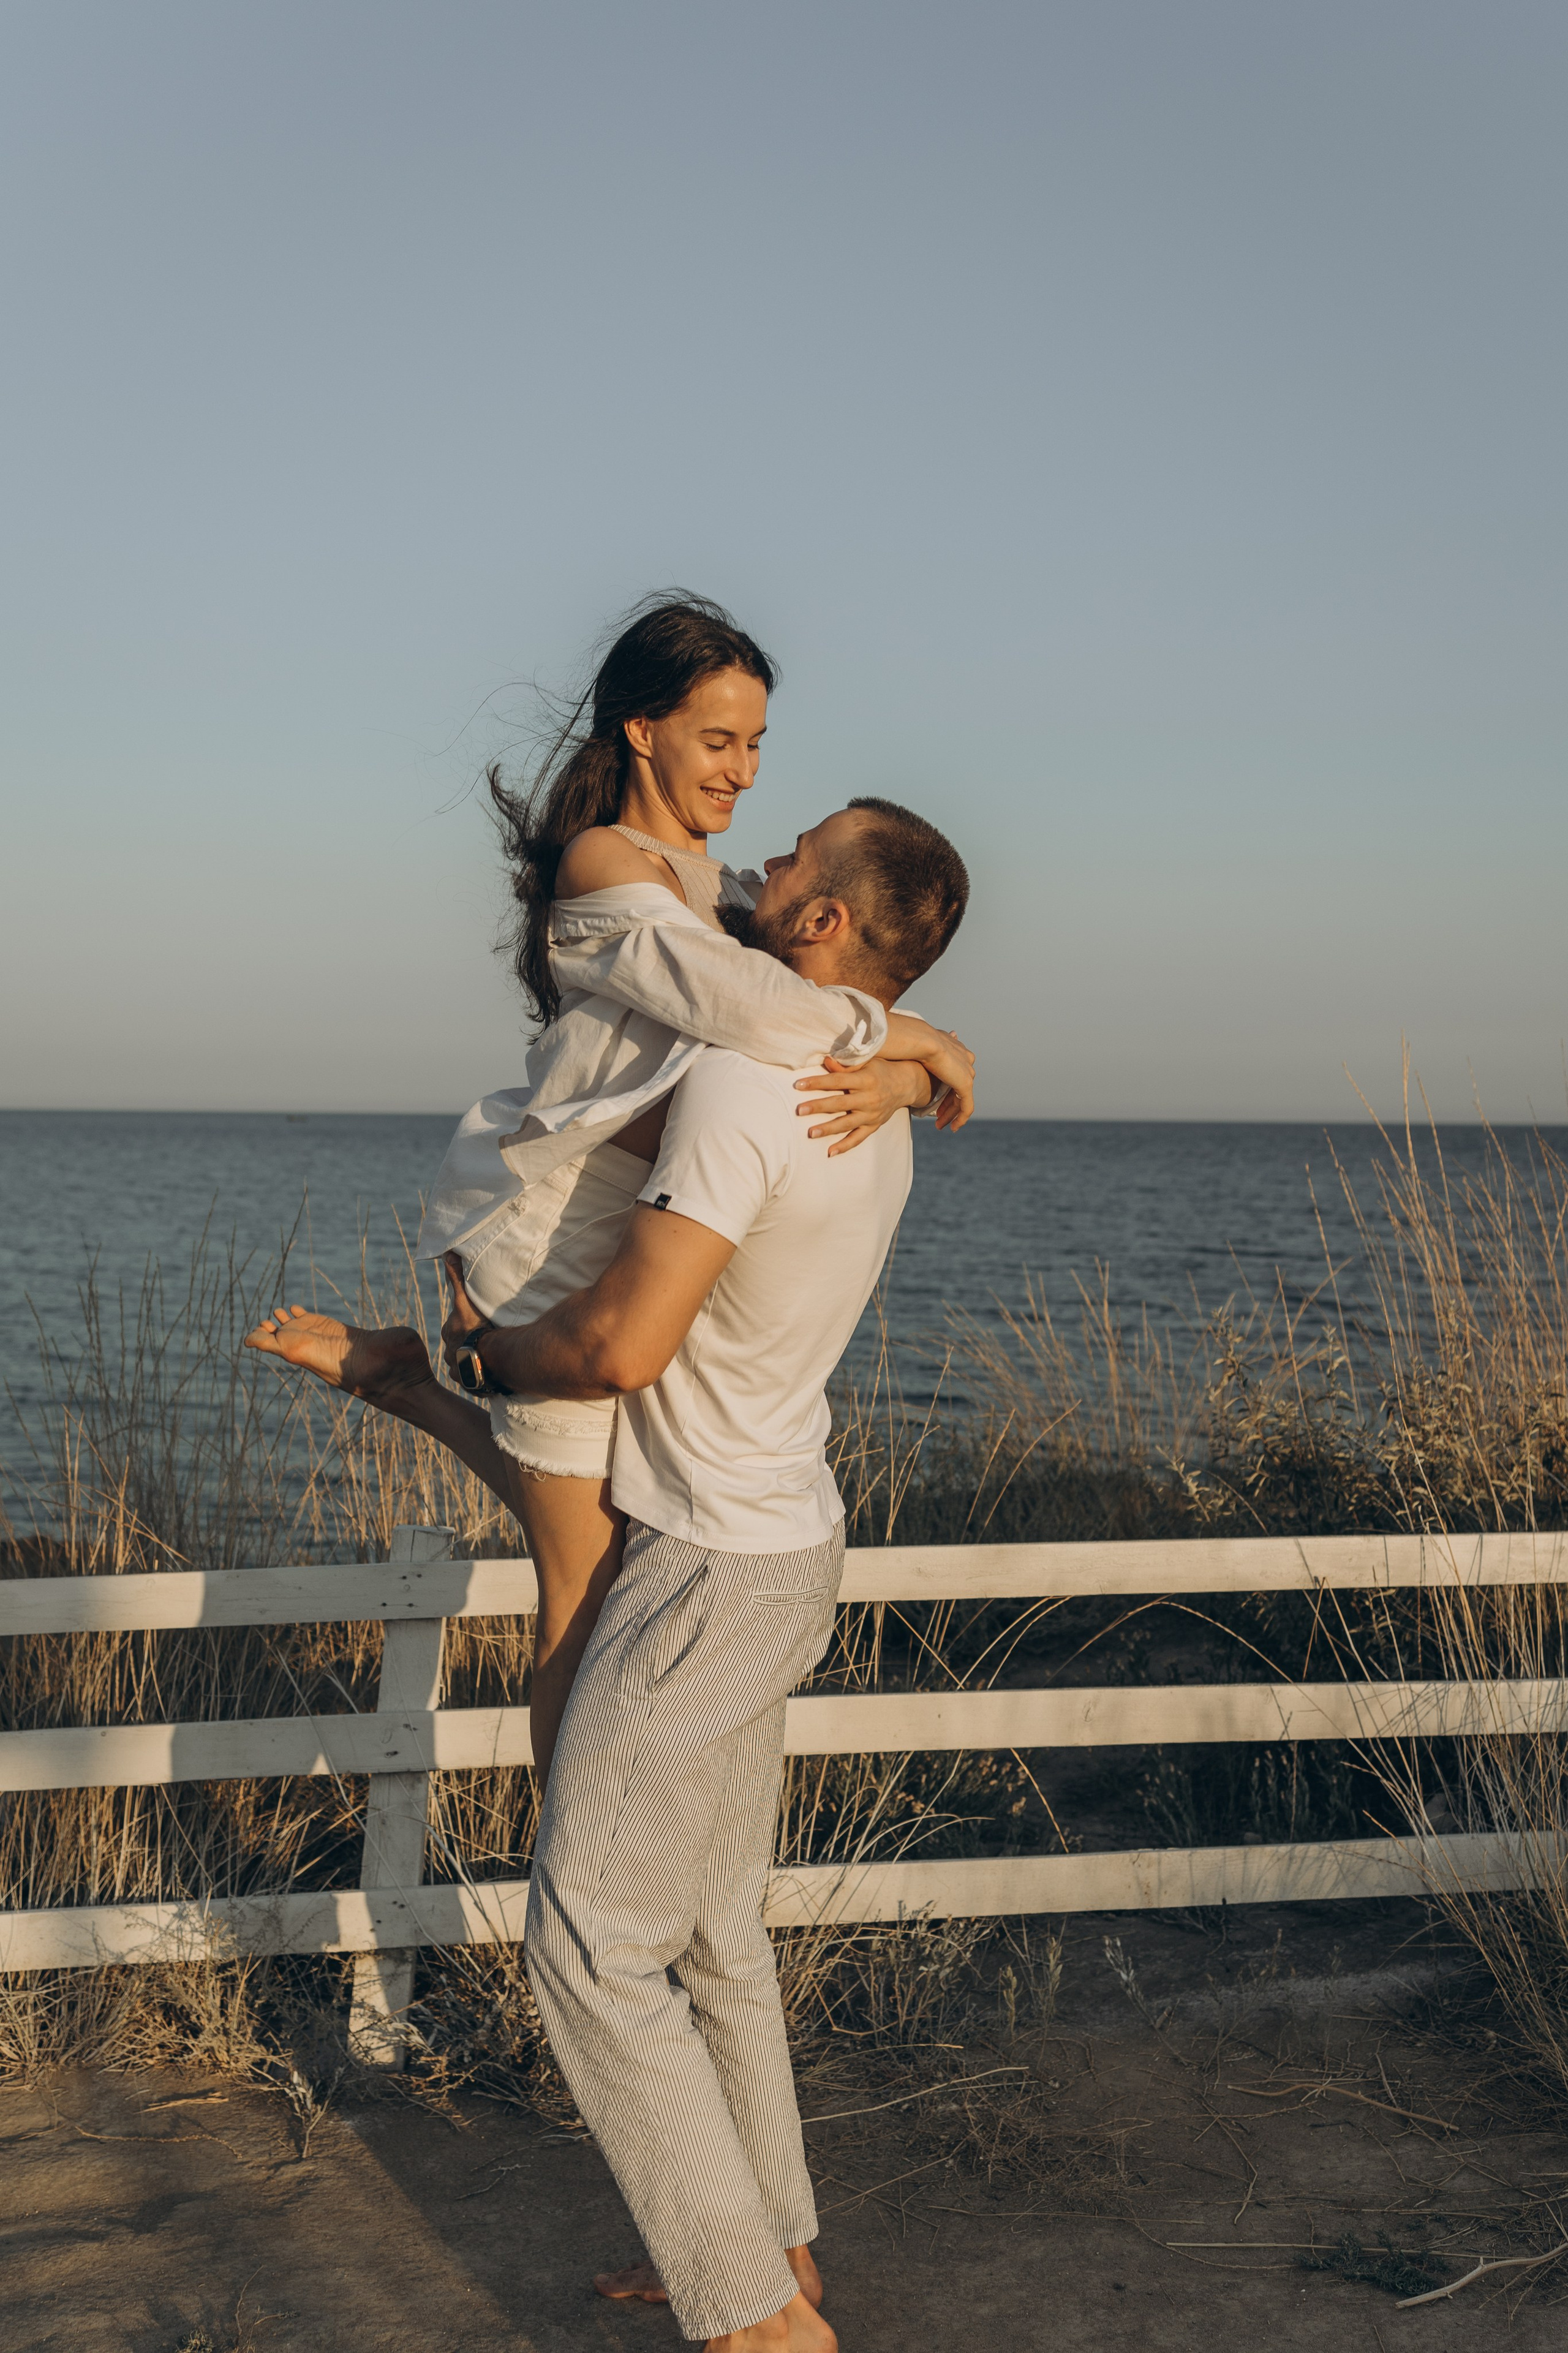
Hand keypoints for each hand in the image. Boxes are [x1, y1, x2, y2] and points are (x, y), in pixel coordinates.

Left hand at [439, 1252, 492, 1381]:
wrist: (488, 1361)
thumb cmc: (477, 1329)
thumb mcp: (465, 1301)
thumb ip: (457, 1278)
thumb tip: (447, 1254)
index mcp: (449, 1332)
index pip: (455, 1326)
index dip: (466, 1324)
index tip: (477, 1325)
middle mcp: (450, 1353)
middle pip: (459, 1345)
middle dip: (470, 1344)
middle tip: (486, 1340)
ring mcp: (459, 1371)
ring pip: (466, 1364)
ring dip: (475, 1362)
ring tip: (490, 1359)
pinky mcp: (469, 1385)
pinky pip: (474, 1380)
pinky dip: (481, 1377)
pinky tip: (491, 1373)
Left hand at [793, 1056, 927, 1153]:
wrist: (906, 1084)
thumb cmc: (881, 1070)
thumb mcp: (868, 1061)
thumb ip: (846, 1065)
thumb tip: (826, 1061)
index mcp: (865, 1080)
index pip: (837, 1081)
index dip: (817, 1083)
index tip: (799, 1085)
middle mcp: (869, 1098)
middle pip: (840, 1104)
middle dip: (818, 1107)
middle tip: (800, 1110)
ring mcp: (871, 1114)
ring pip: (847, 1124)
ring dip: (828, 1129)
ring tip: (811, 1133)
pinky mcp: (873, 1126)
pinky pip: (858, 1138)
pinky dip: (845, 1146)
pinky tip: (830, 1152)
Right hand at [923, 1030, 975, 1130]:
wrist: (922, 1041)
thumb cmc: (915, 1043)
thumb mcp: (921, 1046)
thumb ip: (926, 1049)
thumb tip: (919, 1040)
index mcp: (958, 1051)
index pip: (954, 1074)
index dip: (946, 1090)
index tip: (935, 1101)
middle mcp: (966, 1061)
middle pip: (958, 1088)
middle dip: (949, 1104)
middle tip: (938, 1117)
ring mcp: (967, 1073)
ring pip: (962, 1100)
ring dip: (952, 1114)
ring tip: (940, 1125)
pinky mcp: (965, 1084)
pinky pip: (967, 1107)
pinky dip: (960, 1118)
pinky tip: (953, 1127)